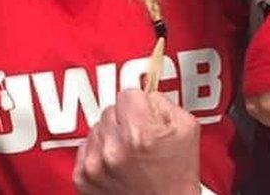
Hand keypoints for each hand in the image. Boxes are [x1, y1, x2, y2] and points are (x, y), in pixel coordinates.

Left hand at [73, 89, 200, 194]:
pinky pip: (85, 147)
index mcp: (140, 133)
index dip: (139, 104)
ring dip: (110, 136)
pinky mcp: (83, 178)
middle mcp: (114, 149)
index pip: (127, 93)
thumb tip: (145, 92)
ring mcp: (96, 164)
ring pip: (96, 127)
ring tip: (129, 155)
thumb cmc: (178, 176)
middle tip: (140, 139)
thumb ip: (164, 102)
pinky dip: (99, 152)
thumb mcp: (186, 130)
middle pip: (109, 109)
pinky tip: (116, 165)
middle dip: (125, 119)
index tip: (145, 115)